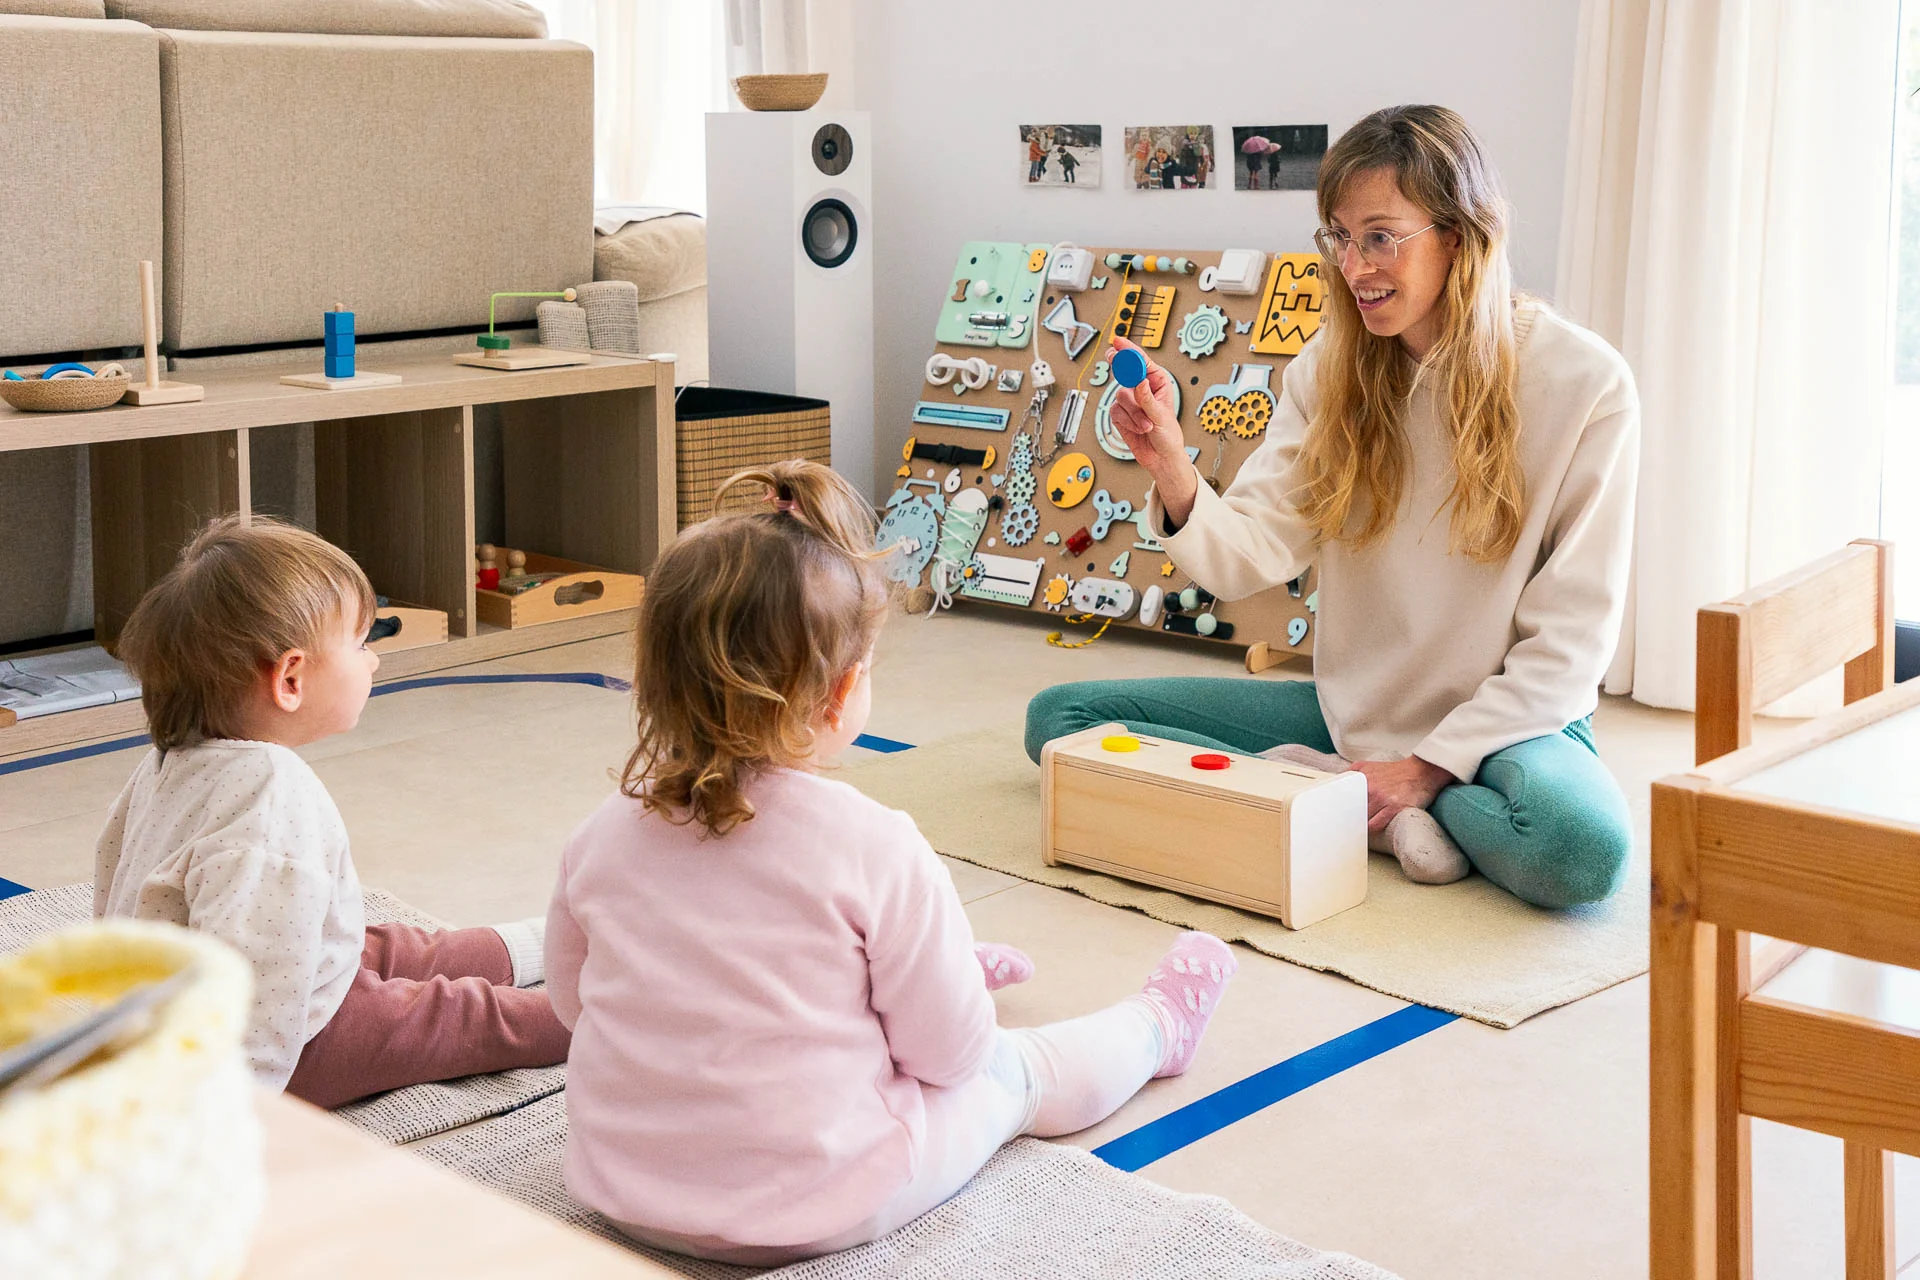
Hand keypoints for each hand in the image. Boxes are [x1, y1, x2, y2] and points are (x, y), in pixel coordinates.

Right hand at [1106, 336, 1198, 524]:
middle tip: (1112, 356)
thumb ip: (1148, 399)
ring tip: (1146, 424)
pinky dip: (1126, 422)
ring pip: (1120, 396)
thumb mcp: (1161, 416)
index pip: (1141, 362)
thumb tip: (1140, 382)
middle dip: (1120, 368)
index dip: (1129, 350)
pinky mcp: (1121, 414)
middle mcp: (1142, 389)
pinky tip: (1137, 428)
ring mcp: (1130, 402)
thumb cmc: (1168, 436)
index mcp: (1157, 383)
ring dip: (1133, 414)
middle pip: (1124, 372)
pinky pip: (1115, 411)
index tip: (1119, 342)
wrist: (1160, 458)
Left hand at [1349, 756, 1454, 833]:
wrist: (1423, 771)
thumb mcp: (1372, 765)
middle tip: (1346, 826)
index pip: (1342, 796)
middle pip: (1351, 810)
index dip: (1339, 808)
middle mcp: (1370, 787)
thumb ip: (1354, 771)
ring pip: (1362, 818)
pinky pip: (1375, 824)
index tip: (1336, 816)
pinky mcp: (1394, 807)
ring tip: (1360, 829)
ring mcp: (1382, 797)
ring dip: (1361, 824)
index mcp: (1362, 777)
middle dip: (1349, 818)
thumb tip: (1339, 779)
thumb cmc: (1398, 772)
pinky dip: (1372, 828)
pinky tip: (1373, 828)